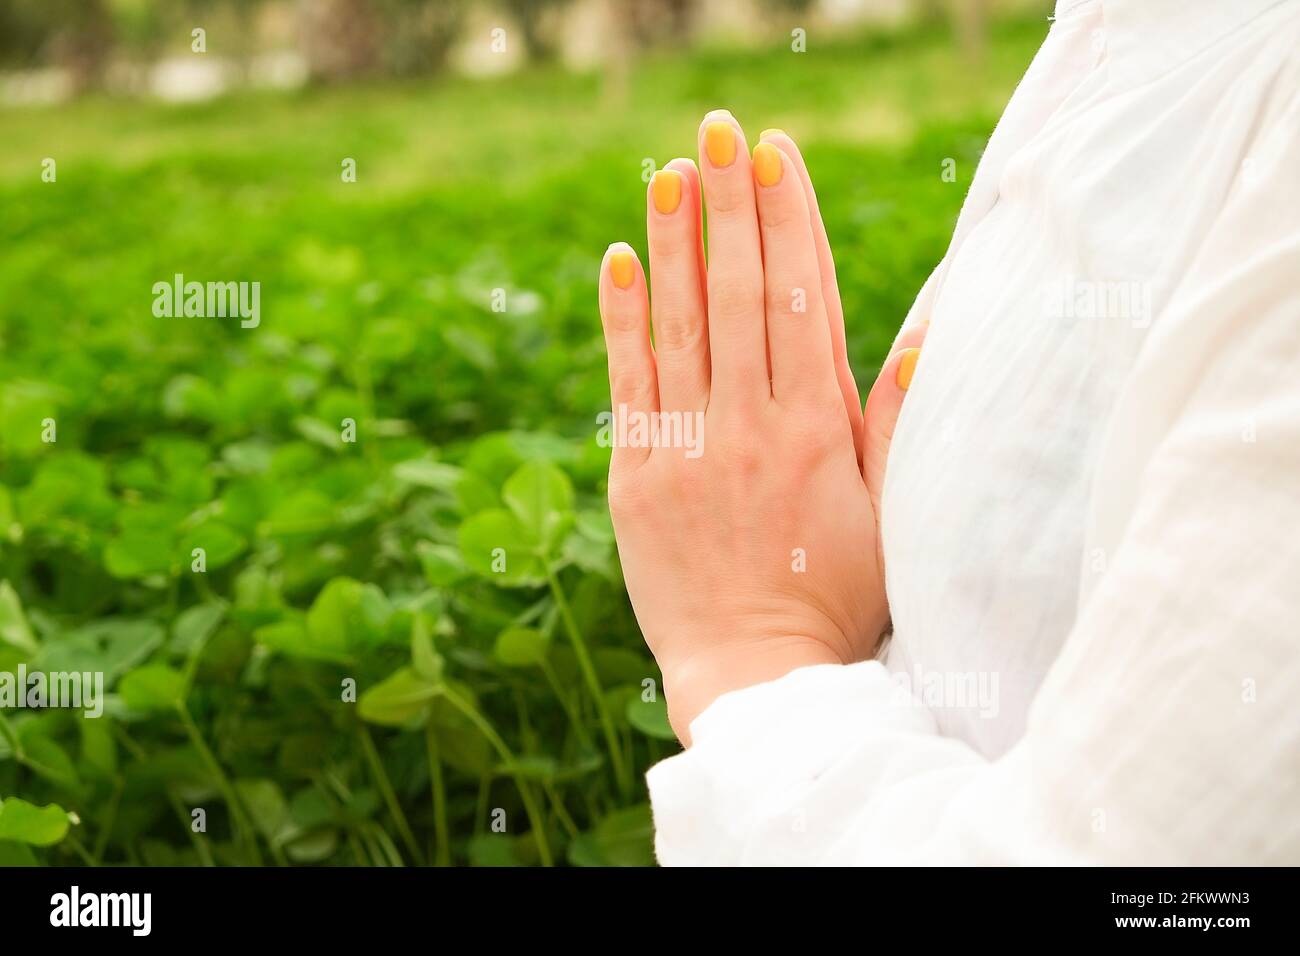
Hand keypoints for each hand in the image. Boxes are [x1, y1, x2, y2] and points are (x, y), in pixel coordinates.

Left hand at [598, 111, 923, 741]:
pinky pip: (628, 384)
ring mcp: (687, 451)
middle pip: (742, 294)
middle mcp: (750, 428)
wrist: (758, 679)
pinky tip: (620, 257)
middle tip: (721, 130)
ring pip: (681, 325)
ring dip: (675, 241)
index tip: (777, 156)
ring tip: (671, 170)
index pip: (804, 300)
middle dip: (733, 205)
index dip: (790, 221)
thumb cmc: (836, 599)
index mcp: (817, 431)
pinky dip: (623, 318)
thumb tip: (917, 336)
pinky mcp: (637, 479)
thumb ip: (894, 426)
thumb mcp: (890, 517)